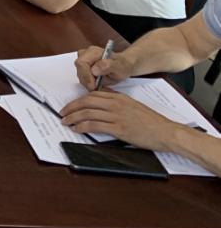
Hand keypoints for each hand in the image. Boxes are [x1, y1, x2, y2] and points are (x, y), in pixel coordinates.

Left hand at [60, 91, 180, 150]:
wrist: (165, 132)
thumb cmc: (150, 121)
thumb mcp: (132, 105)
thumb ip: (116, 102)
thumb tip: (101, 100)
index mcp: (118, 97)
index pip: (92, 95)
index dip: (77, 100)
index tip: (70, 105)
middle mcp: (115, 104)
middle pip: (86, 102)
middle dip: (71, 107)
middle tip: (62, 113)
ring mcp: (116, 116)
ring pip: (87, 113)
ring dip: (73, 117)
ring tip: (65, 122)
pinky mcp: (118, 129)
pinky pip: (94, 126)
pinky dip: (82, 127)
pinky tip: (76, 129)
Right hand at [74, 44, 134, 90]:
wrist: (123, 65)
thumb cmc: (122, 65)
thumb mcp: (119, 66)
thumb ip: (108, 66)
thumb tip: (94, 70)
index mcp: (94, 51)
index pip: (81, 63)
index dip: (85, 75)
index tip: (93, 85)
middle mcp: (86, 53)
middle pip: (79, 69)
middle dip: (87, 80)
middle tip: (97, 87)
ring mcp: (83, 59)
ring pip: (79, 74)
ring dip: (87, 82)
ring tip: (98, 84)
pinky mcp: (83, 66)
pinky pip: (81, 76)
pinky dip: (88, 82)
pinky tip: (96, 83)